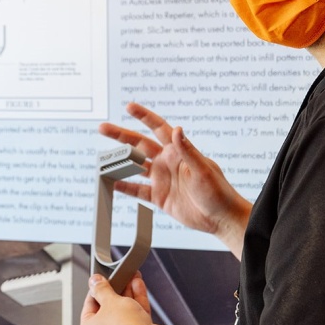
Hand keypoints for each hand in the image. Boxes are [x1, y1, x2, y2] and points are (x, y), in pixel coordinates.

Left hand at [80, 272, 155, 324]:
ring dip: (128, 293)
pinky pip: (135, 316)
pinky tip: (138, 286)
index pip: (89, 305)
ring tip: (131, 277)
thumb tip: (94, 281)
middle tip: (118, 277)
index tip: (101, 280)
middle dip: (116, 290)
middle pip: (108, 308)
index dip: (96, 290)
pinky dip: (137, 301)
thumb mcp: (109, 301)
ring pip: (124, 311)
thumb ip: (101, 289)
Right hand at [100, 102, 250, 252]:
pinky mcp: (159, 197)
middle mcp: (166, 162)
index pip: (158, 128)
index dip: (144, 116)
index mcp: (177, 152)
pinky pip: (137, 190)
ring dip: (120, 161)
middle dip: (121, 135)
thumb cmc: (218, 191)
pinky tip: (112, 183)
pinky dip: (124, 187)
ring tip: (104, 158)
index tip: (129, 106)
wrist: (220, 218)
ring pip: (135, 166)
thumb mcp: (203, 169)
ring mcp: (161, 179)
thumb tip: (176, 130)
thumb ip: (187, 150)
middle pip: (139, 144)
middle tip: (103, 128)